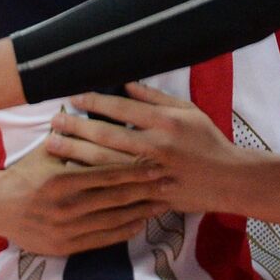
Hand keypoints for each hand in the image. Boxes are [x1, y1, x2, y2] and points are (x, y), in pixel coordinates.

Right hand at [0, 137, 169, 255]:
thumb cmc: (25, 171)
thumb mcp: (46, 150)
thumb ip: (72, 133)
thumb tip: (97, 104)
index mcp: (61, 181)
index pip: (107, 174)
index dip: (136, 170)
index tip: (158, 164)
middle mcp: (64, 208)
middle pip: (115, 198)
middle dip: (145, 189)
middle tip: (169, 181)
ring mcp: (64, 230)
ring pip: (112, 220)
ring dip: (140, 211)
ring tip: (163, 202)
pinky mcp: (63, 246)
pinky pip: (101, 240)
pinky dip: (123, 231)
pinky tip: (140, 222)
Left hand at [48, 83, 244, 213]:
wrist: (227, 178)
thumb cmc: (207, 140)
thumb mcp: (188, 111)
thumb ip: (156, 99)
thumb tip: (126, 85)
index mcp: (164, 123)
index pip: (121, 108)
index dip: (94, 101)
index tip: (74, 97)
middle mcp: (154, 147)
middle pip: (105, 135)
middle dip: (75, 127)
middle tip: (53, 121)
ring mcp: (149, 173)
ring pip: (103, 162)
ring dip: (74, 152)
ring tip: (52, 144)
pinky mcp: (147, 194)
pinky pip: (113, 186)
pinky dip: (91, 179)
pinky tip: (72, 173)